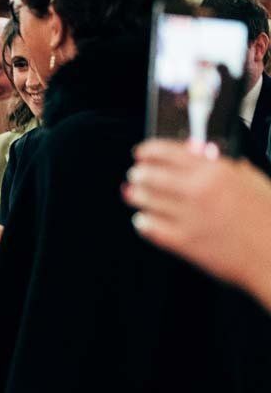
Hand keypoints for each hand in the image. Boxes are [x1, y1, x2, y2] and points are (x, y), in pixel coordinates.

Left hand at [125, 139, 270, 301]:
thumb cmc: (269, 220)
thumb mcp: (252, 180)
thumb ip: (223, 164)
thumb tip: (200, 151)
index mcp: (216, 171)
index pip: (168, 152)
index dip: (149, 150)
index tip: (142, 152)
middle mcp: (198, 190)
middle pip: (150, 175)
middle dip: (139, 173)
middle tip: (136, 174)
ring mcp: (188, 216)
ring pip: (145, 200)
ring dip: (136, 195)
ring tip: (134, 194)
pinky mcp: (183, 241)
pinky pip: (149, 227)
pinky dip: (142, 221)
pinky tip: (143, 219)